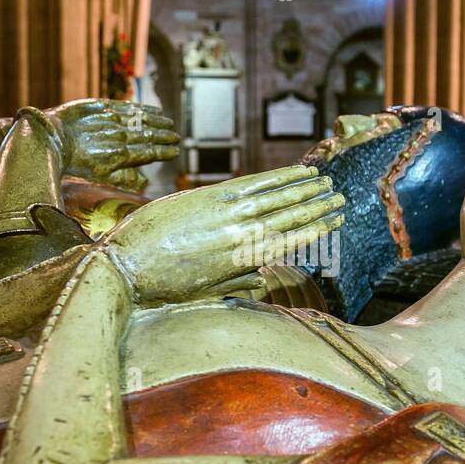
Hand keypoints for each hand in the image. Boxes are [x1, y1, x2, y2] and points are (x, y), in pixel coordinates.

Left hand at [45, 99, 179, 182]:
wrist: (51, 139)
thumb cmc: (75, 162)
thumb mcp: (100, 177)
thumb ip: (124, 178)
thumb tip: (145, 182)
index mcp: (120, 155)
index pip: (149, 152)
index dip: (163, 152)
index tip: (174, 151)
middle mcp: (119, 137)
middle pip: (148, 135)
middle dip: (164, 137)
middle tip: (176, 137)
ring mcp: (112, 120)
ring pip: (141, 120)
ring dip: (158, 122)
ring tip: (169, 123)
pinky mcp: (104, 106)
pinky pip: (129, 107)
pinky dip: (144, 108)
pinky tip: (154, 109)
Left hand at [105, 165, 344, 305]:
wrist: (124, 267)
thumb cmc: (159, 286)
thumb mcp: (203, 292)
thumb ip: (235, 282)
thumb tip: (263, 278)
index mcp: (240, 263)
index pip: (287, 242)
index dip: (315, 230)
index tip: (334, 221)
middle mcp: (240, 238)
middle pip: (288, 219)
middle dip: (317, 209)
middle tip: (340, 199)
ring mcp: (226, 215)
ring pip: (276, 200)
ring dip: (305, 190)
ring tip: (325, 183)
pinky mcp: (208, 197)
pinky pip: (253, 184)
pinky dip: (278, 177)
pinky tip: (296, 171)